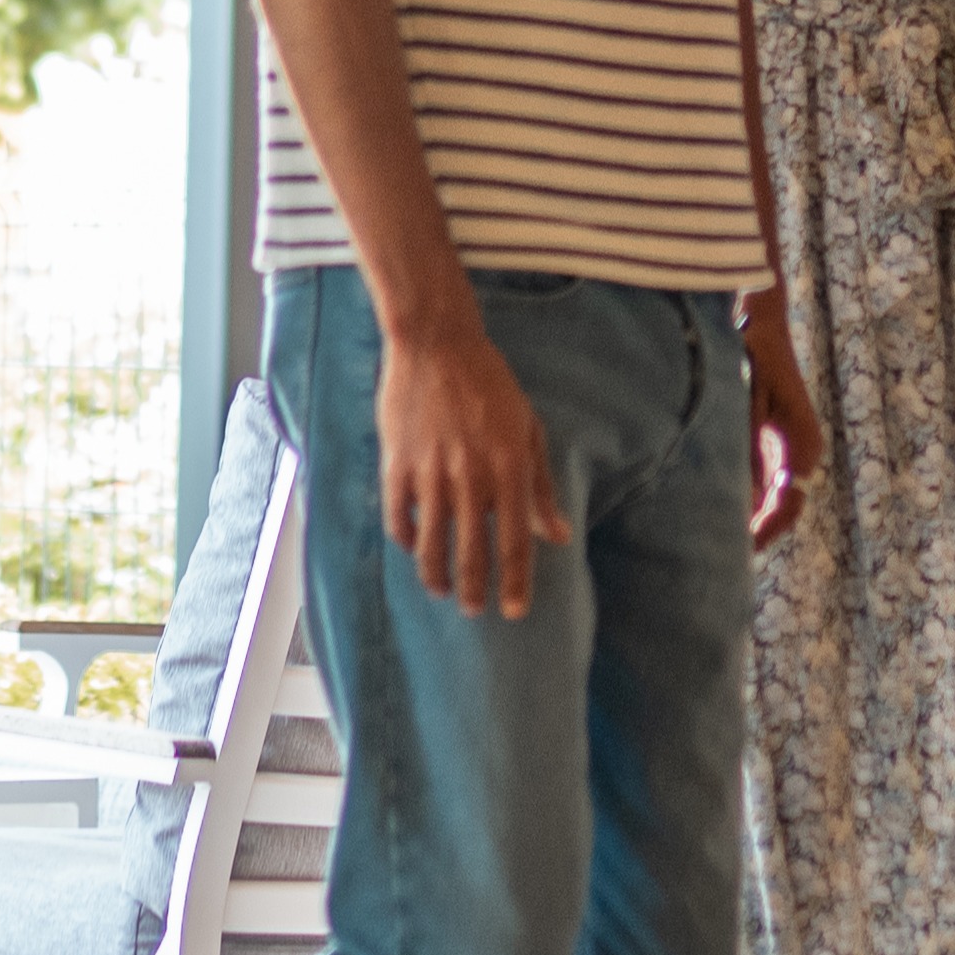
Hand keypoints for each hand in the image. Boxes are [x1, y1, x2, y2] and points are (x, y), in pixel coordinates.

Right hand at [376, 318, 571, 616]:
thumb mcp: (528, 429)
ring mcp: (430, 472)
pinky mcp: (397, 464)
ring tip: (442, 591)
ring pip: (431, 544)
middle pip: (471, 552)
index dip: (515, 582)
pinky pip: (400, 517)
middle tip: (475, 609)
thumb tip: (557, 536)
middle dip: (474, 590)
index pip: (515, 541)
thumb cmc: (489, 384)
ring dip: (436, 576)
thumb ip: (540, 487)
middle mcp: (470, 476)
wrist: (435, 343)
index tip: (514, 611)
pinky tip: (415, 549)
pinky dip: (407, 540)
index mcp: (509, 467)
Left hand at [743, 303, 829, 545]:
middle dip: (760, 531)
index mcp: (801, 446)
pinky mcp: (783, 442)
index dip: (764, 530)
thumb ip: (748, 449)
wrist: (761, 323)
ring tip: (726, 542)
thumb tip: (749, 497)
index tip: (742, 549)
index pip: (787, 503)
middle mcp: (804, 452)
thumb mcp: (745, 404)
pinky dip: (756, 499)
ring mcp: (796, 448)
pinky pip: (773, 481)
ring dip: (757, 517)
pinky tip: (731, 509)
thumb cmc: (750, 357)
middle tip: (729, 557)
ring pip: (780, 497)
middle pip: (786, 507)